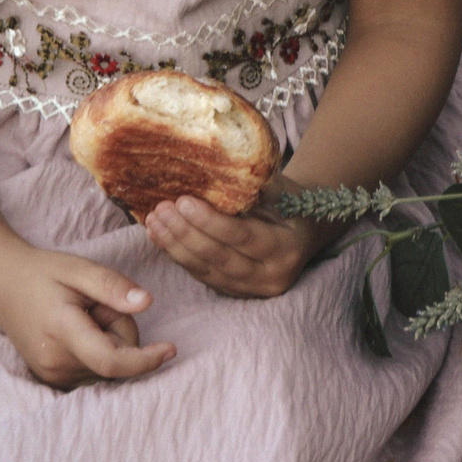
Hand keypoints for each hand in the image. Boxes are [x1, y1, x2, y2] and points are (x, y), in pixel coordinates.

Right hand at [0, 248, 173, 388]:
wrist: (3, 286)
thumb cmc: (44, 273)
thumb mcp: (79, 268)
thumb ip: (113, 286)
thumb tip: (147, 303)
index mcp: (62, 331)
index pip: (111, 360)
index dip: (145, 359)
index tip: (171, 349)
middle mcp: (55, 362)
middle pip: (116, 358)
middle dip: (119, 330)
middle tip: (94, 305)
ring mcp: (52, 375)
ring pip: (108, 365)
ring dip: (108, 340)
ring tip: (81, 315)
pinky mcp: (54, 380)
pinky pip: (96, 370)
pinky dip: (98, 350)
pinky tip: (78, 331)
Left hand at [143, 179, 327, 299]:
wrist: (307, 232)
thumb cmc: (292, 203)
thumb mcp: (282, 191)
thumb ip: (254, 187)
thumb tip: (216, 169)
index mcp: (286, 249)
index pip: (242, 236)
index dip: (210, 221)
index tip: (184, 201)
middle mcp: (270, 277)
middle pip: (219, 257)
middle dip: (185, 233)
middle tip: (162, 209)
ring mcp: (251, 290)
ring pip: (205, 270)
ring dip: (175, 245)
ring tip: (154, 220)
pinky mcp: (234, 292)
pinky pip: (200, 275)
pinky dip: (177, 255)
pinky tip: (159, 235)